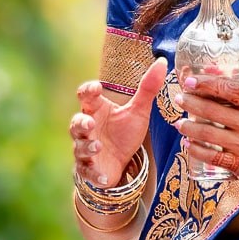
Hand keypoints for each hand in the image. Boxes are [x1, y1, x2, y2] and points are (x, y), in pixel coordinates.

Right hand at [70, 58, 166, 187]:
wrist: (121, 163)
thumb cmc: (125, 132)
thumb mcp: (138, 111)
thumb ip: (147, 88)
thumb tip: (162, 61)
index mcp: (96, 110)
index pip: (85, 96)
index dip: (88, 91)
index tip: (96, 88)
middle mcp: (87, 129)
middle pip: (76, 123)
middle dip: (81, 123)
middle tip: (90, 123)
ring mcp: (85, 150)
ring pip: (79, 147)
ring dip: (87, 147)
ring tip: (97, 147)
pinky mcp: (89, 170)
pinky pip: (87, 172)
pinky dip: (94, 175)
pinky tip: (104, 177)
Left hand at [173, 44, 238, 182]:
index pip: (229, 90)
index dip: (206, 84)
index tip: (189, 81)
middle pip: (215, 112)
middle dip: (192, 105)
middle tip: (179, 98)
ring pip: (210, 136)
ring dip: (189, 128)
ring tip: (178, 123)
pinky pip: (214, 158)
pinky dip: (197, 150)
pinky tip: (187, 143)